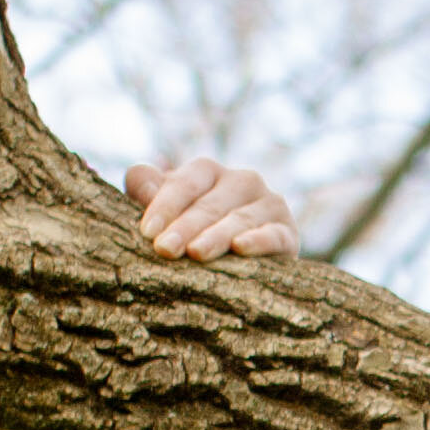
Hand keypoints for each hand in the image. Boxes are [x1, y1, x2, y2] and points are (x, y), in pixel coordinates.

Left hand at [125, 157, 301, 258]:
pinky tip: (240, 247)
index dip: (165, 206)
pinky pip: (273, 234)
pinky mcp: (288, 231)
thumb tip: (142, 184)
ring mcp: (269, 204)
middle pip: (210, 205)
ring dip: (216, 236)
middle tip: (165, 250)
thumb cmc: (192, 230)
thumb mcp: (166, 208)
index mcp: (208, 171)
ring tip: (196, 253)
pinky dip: (258, 240)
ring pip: (238, 220)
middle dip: (186, 228)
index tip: (147, 232)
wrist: (245, 259)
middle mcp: (242, 180)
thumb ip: (147, 189)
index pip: (185, 183)